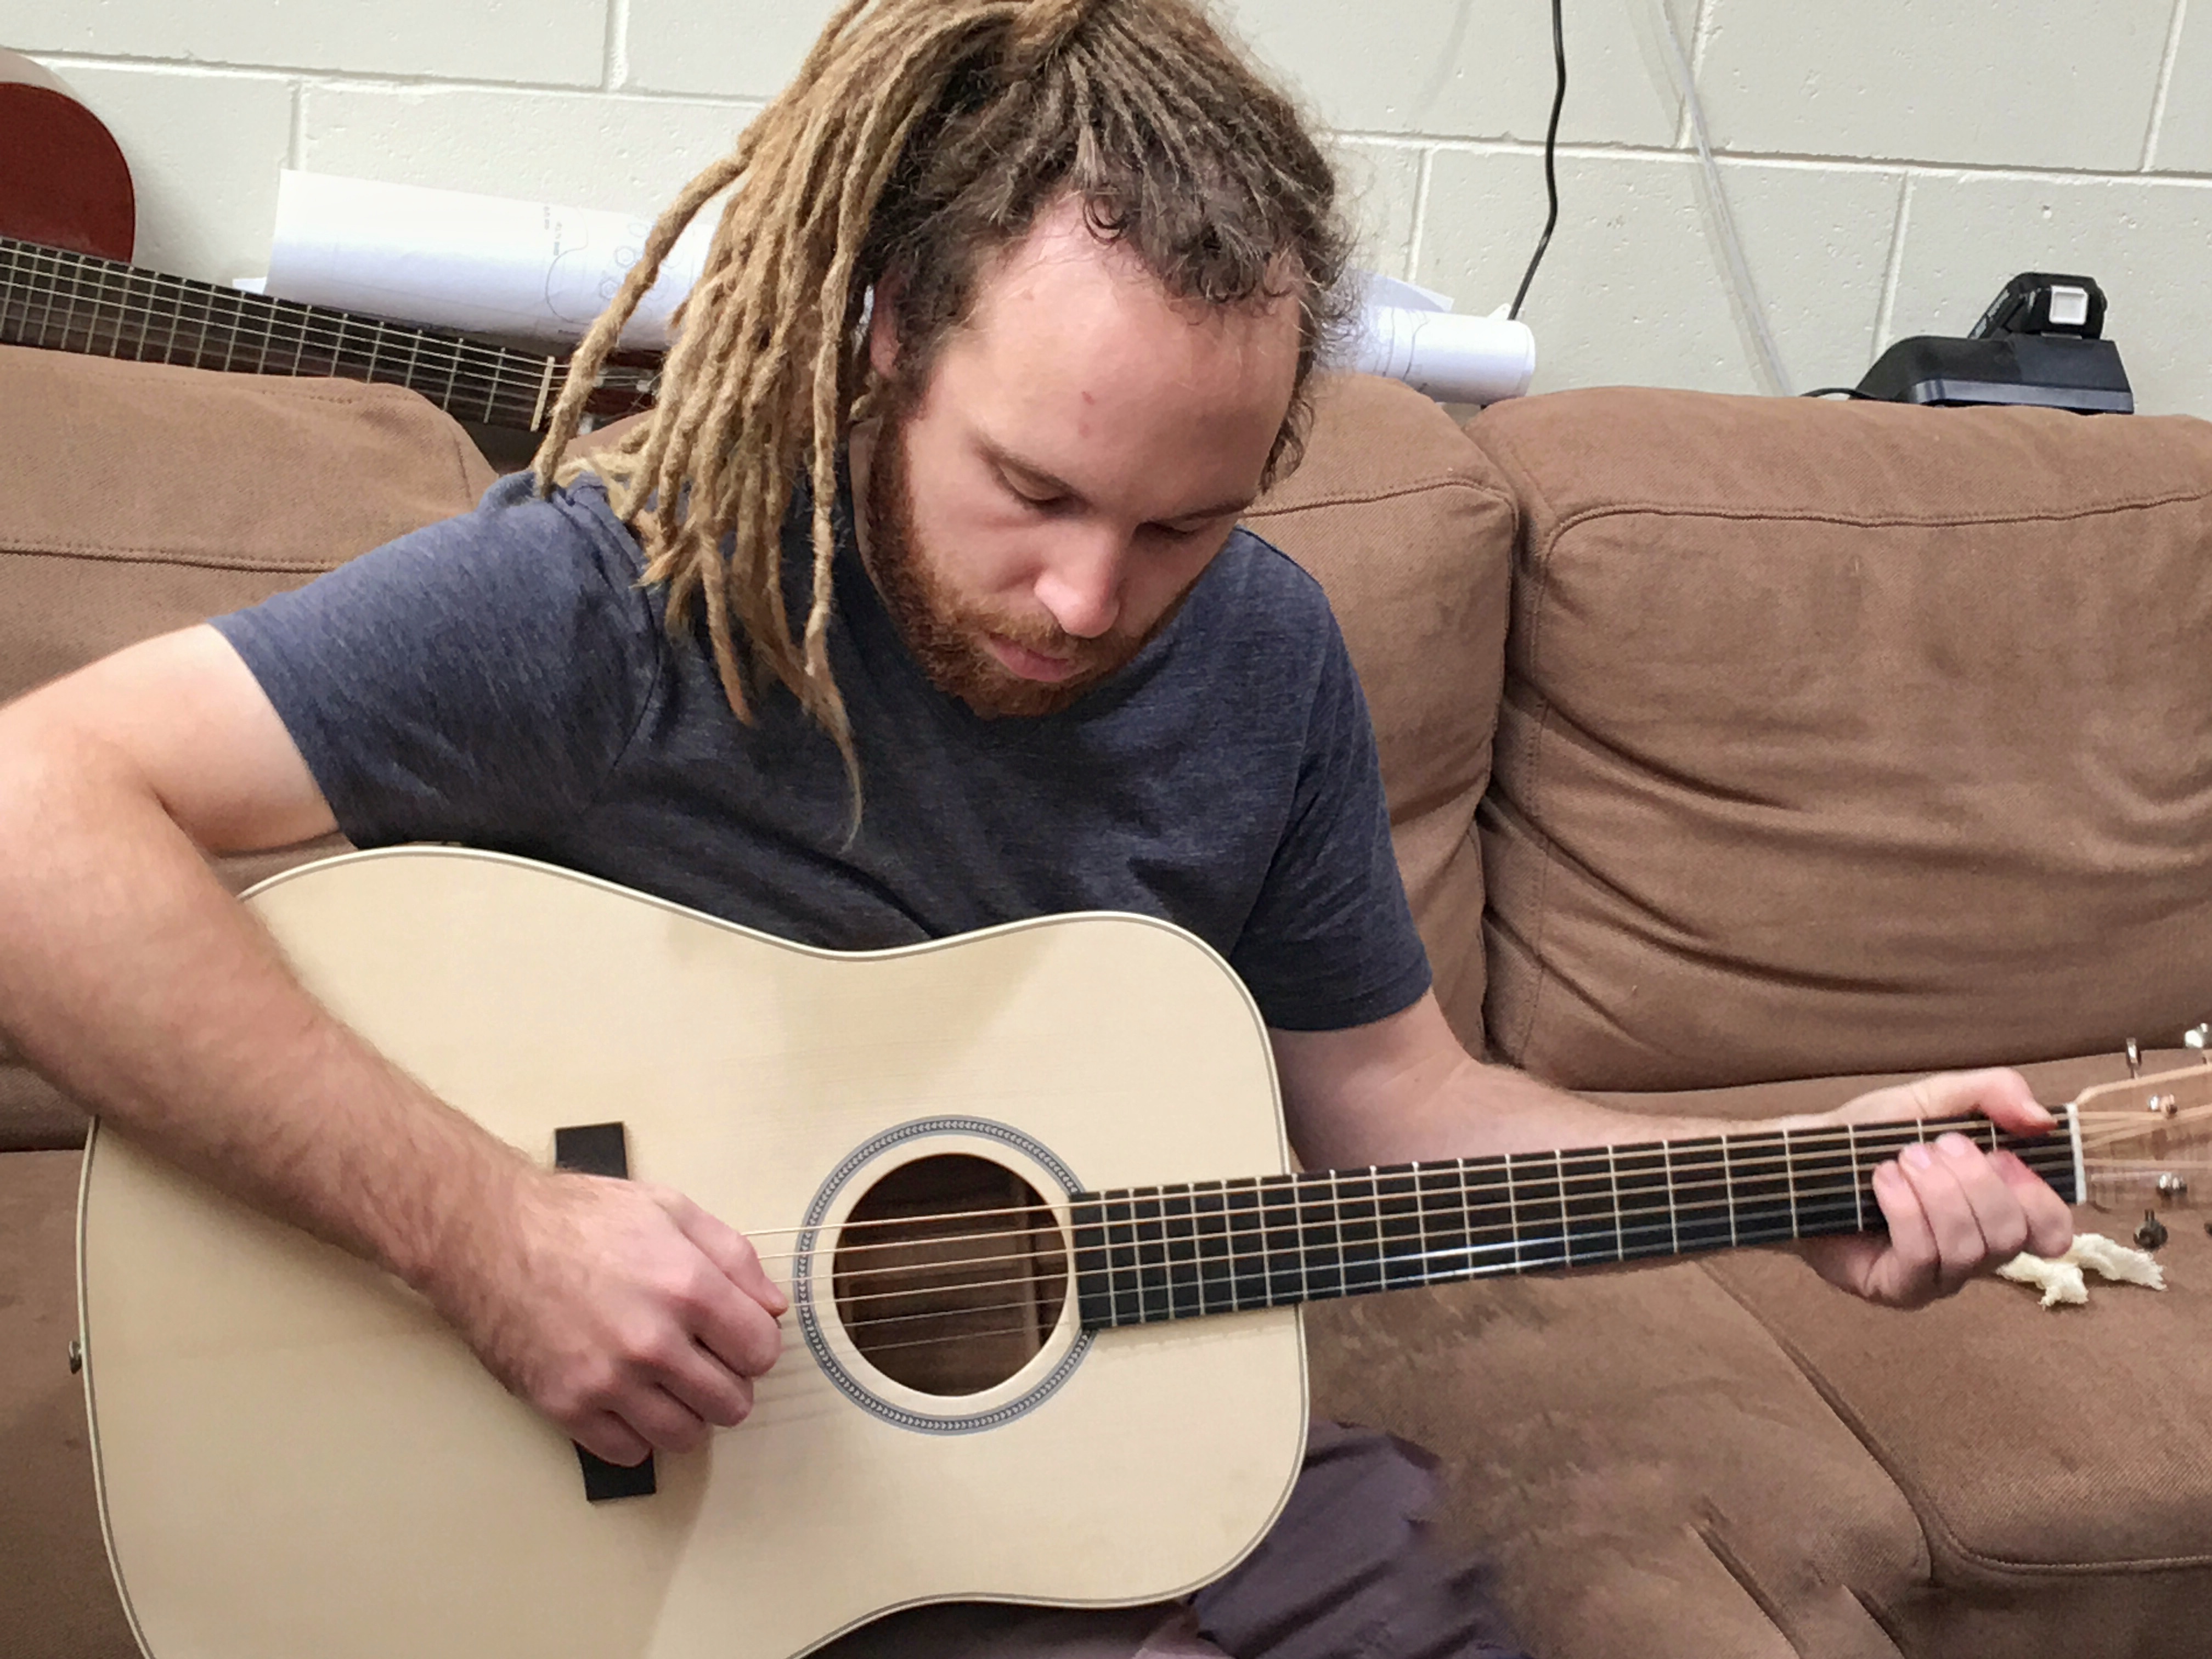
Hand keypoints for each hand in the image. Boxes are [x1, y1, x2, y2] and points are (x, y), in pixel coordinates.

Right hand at [429, 1168, 786, 1464]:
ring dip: (687, 1415)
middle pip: (732, 1403)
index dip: (754, 1345)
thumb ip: (733, 1257)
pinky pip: (628, 1452)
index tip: (736, 1338)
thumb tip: (773, 1307)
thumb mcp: (671, 1209)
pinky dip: (636, 1434)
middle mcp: (653, 1342)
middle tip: (703, 1363)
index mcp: (689, 1287)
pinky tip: (628, 1400)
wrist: (488, 1235)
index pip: (761, 1352)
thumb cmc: (579, 1217)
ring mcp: (608, 1380)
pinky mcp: (567, 1407)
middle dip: (726, 1384)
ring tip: (668, 1384)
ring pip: (685, 1436)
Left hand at [1798, 1067, 2073, 1308]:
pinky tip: (1882, 1182)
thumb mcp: (1934, 1100)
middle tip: (1926, 1149)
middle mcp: (1975, 1252)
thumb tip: (2041, 1120)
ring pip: (1968, 1248)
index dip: (2036, 1196)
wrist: (1800, 1157)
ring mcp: (1938, 1278)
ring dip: (1935, 1192)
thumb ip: (1993, 1094)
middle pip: (2010, 1235)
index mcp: (1995, 1211)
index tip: (1998, 1157)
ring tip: (1899, 1162)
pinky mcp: (1898, 1291)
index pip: (2053, 1230)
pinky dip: (1906, 1209)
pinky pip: (1923, 1258)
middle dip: (1971, 1181)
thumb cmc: (1868, 1135)